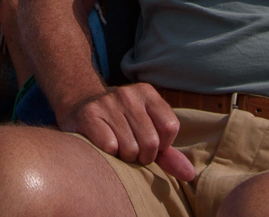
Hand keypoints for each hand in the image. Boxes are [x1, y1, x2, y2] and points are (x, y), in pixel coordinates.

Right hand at [59, 83, 194, 180]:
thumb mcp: (147, 131)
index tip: (150, 144)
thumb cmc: (120, 124)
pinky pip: (110, 147)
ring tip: (117, 147)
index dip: (162, 145)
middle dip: (143, 156)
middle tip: (132, 150)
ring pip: (130, 148)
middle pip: (151, 141)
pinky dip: (109, 154)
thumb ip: (168, 153)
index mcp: (147, 93)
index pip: (170, 127)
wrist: (79, 105)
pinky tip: (103, 145)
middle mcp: (127, 93)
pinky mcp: (89, 114)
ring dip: (125, 157)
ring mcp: (107, 102)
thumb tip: (189, 174)